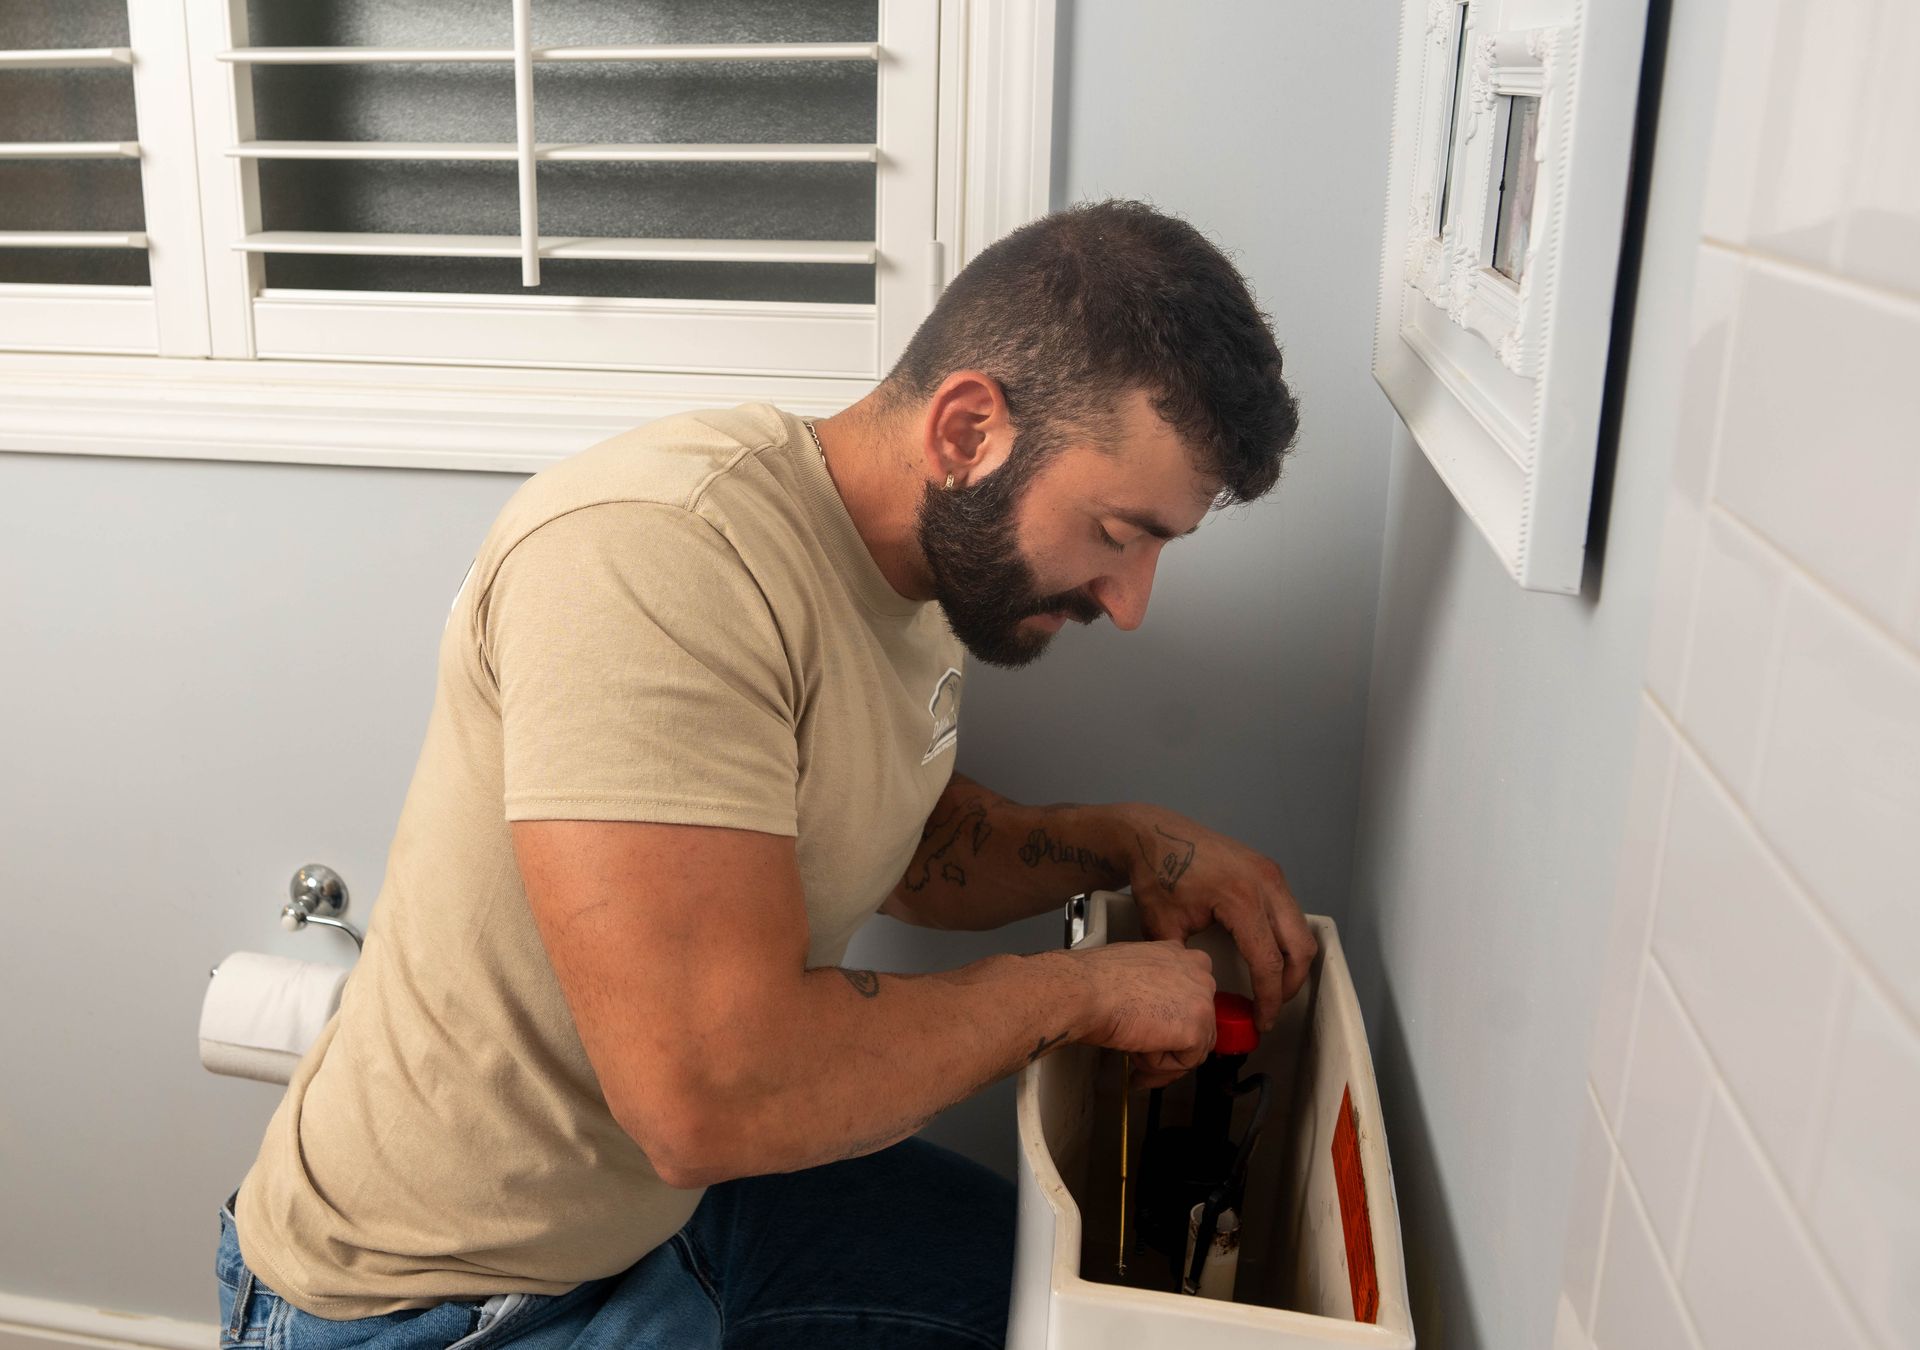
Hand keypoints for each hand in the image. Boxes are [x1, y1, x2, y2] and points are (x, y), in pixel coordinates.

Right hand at [1068, 939, 1216, 1090]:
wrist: (1086, 991)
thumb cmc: (1096, 980)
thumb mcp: (1134, 969)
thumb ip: (1155, 985)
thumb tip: (1156, 1009)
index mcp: (1182, 956)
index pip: (1193, 998)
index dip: (1173, 1021)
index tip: (1158, 1033)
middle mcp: (1199, 974)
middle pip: (1199, 1025)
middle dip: (1172, 1045)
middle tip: (1142, 1053)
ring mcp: (1201, 1001)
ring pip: (1193, 1047)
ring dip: (1163, 1058)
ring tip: (1135, 1053)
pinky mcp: (1195, 1030)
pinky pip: (1184, 1063)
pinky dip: (1158, 1066)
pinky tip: (1137, 1051)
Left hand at [1118, 804, 1317, 1030]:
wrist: (1154, 833)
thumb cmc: (1157, 876)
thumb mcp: (1164, 927)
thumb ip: (1188, 965)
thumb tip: (1202, 998)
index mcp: (1241, 900)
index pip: (1269, 961)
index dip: (1270, 998)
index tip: (1262, 1021)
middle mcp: (1266, 884)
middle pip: (1300, 948)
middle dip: (1290, 984)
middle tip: (1271, 1007)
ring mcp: (1271, 873)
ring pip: (1301, 929)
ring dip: (1292, 961)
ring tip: (1271, 986)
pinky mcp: (1269, 869)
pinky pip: (1291, 911)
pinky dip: (1287, 938)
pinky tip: (1267, 954)